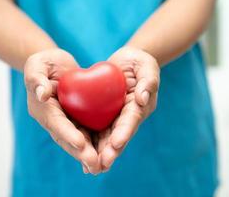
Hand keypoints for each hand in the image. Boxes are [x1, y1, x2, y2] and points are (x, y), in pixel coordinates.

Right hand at [24, 49, 100, 173]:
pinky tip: (105, 155)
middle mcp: (52, 119)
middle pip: (67, 138)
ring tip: (101, 167)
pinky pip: (85, 134)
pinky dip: (94, 145)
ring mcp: (64, 122)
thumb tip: (41, 95)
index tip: (81, 145)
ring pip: (77, 141)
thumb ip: (36, 78)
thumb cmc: (45, 62)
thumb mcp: (38, 64)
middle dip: (80, 153)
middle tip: (95, 165)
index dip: (68, 135)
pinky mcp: (75, 120)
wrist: (56, 66)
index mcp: (42, 108)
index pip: (56, 123)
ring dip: (88, 155)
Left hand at [97, 46, 159, 170]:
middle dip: (111, 151)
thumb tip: (143, 99)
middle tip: (101, 165)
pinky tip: (81, 153)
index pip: (131, 120)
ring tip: (89, 167)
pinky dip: (91, 141)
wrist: (127, 61)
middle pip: (119, 135)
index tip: (116, 145)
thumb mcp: (146, 66)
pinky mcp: (105, 114)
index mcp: (140, 106)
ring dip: (100, 152)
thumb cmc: (138, 61)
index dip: (124, 133)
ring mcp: (117, 117)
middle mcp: (129, 116)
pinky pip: (97, 128)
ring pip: (107, 136)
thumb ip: (148, 81)